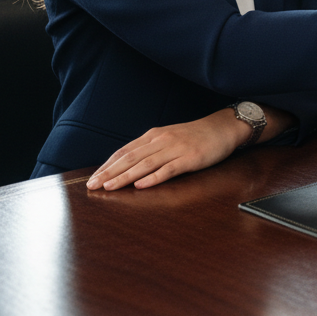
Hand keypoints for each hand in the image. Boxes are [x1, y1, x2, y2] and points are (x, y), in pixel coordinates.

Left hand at [85, 108, 247, 190]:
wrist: (224, 127)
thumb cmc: (196, 135)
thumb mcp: (169, 137)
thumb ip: (151, 148)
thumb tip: (128, 164)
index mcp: (154, 135)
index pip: (124, 151)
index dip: (107, 165)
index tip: (93, 178)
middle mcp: (162, 141)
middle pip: (130, 158)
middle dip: (109, 172)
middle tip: (93, 186)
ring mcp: (176, 149)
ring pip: (145, 164)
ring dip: (125, 177)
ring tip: (110, 187)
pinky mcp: (190, 158)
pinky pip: (169, 169)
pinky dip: (154, 177)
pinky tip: (141, 185)